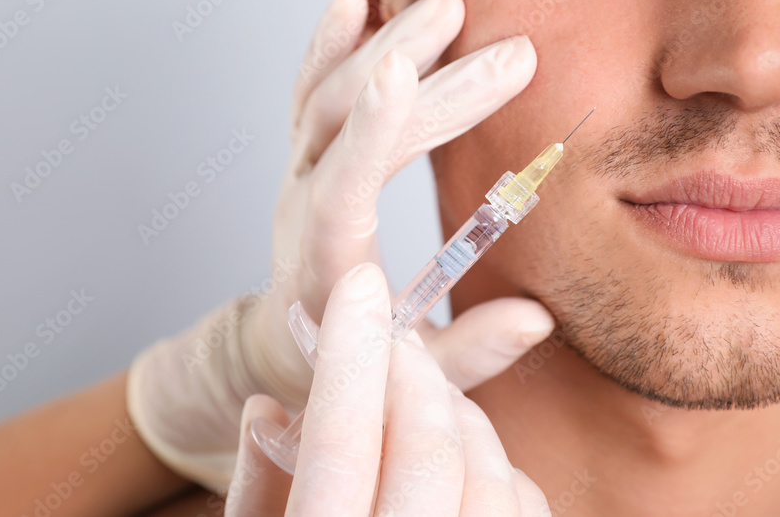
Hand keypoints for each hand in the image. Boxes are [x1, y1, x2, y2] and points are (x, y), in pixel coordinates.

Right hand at [226, 263, 549, 515]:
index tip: (360, 283)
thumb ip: (257, 484)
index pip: (341, 440)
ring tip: (418, 406)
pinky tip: (460, 464)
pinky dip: (495, 466)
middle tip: (388, 339)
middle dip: (411, 373)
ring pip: (486, 467)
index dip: (352, 351)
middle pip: (426, 442)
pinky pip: (523, 502)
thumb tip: (266, 408)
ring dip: (454, 417)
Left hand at [250, 0, 553, 406]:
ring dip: (387, 45)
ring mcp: (300, 173)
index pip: (341, 188)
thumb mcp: (411, 377)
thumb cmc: (350, 362)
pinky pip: (311, 91)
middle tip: (516, 53)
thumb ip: (465, 354)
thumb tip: (534, 319)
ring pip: (330, 96)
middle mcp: (302, 206)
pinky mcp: (307, 156)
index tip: (403, 71)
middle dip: (437, 89)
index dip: (372, 130)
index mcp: (324, 264)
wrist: (281, 344)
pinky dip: (330, 44)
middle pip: (352, 130)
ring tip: (452, 6)